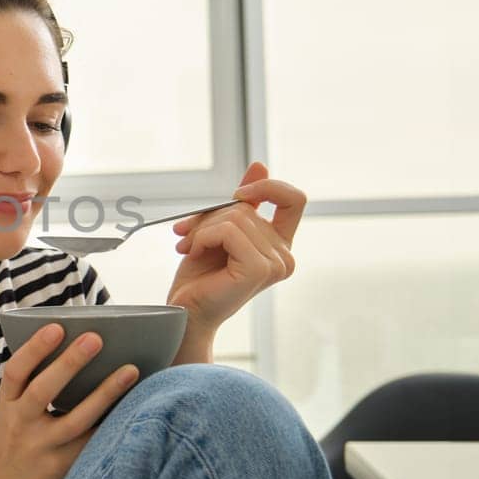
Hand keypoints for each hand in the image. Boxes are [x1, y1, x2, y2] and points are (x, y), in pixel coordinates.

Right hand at [0, 324, 138, 478]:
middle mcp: (21, 425)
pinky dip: (113, 422)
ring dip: (105, 394)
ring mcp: (42, 448)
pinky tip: (134, 405)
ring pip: (76, 420)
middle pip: (43, 392)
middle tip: (95, 338)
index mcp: (7, 405)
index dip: (34, 349)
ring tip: (130, 370)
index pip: (15, 372)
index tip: (57, 327)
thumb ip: (32, 385)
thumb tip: (77, 346)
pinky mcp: (62, 466)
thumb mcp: (11, 410)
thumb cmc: (14, 436)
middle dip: (69, 364)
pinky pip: (92, 442)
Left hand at [165, 162, 305, 361]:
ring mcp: (275, 264)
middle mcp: (284, 256)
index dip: (267, 187)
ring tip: (191, 249)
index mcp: (279, 245)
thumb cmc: (199, 277)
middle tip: (187, 237)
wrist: (184, 312)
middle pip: (248, 207)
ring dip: (202, 229)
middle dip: (209, 217)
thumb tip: (260, 165)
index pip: (294, 199)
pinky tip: (195, 254)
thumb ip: (242, 203)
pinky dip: (203, 237)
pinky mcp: (259, 269)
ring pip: (235, 217)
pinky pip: (228, 230)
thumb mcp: (218, 229)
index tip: (236, 195)